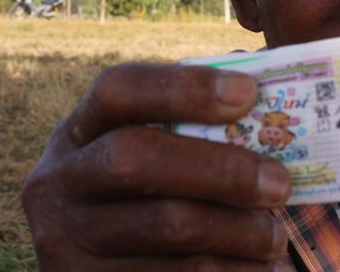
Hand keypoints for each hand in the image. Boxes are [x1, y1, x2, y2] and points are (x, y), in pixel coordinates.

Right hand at [22, 63, 292, 270]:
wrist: (95, 266)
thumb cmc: (140, 197)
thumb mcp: (145, 154)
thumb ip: (191, 126)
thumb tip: (267, 96)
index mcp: (79, 130)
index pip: (119, 89)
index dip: (184, 86)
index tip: (249, 92)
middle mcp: (59, 181)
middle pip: (136, 158)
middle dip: (221, 169)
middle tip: (280, 184)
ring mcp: (66, 241)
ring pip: (165, 226)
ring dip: (238, 232)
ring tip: (276, 236)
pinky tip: (258, 269)